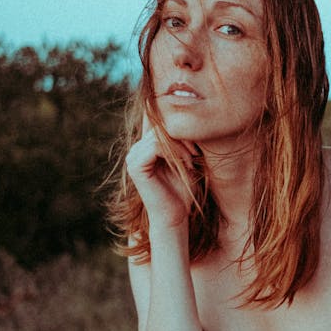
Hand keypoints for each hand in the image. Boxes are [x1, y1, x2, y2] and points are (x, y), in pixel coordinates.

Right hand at [125, 112, 196, 231]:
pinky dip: (175, 153)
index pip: (160, 122)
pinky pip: (156, 146)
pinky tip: (187, 164)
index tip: (196, 147)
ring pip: (160, 135)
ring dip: (181, 146)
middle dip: (182, 138)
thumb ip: (183, 140)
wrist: (176, 217)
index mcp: (146, 146)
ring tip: (192, 161)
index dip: (180, 129)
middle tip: (196, 154)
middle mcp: (136, 149)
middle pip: (161, 127)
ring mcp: (133, 157)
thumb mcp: (186, 159)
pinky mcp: (135, 166)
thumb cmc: (184, 190)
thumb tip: (192, 114)